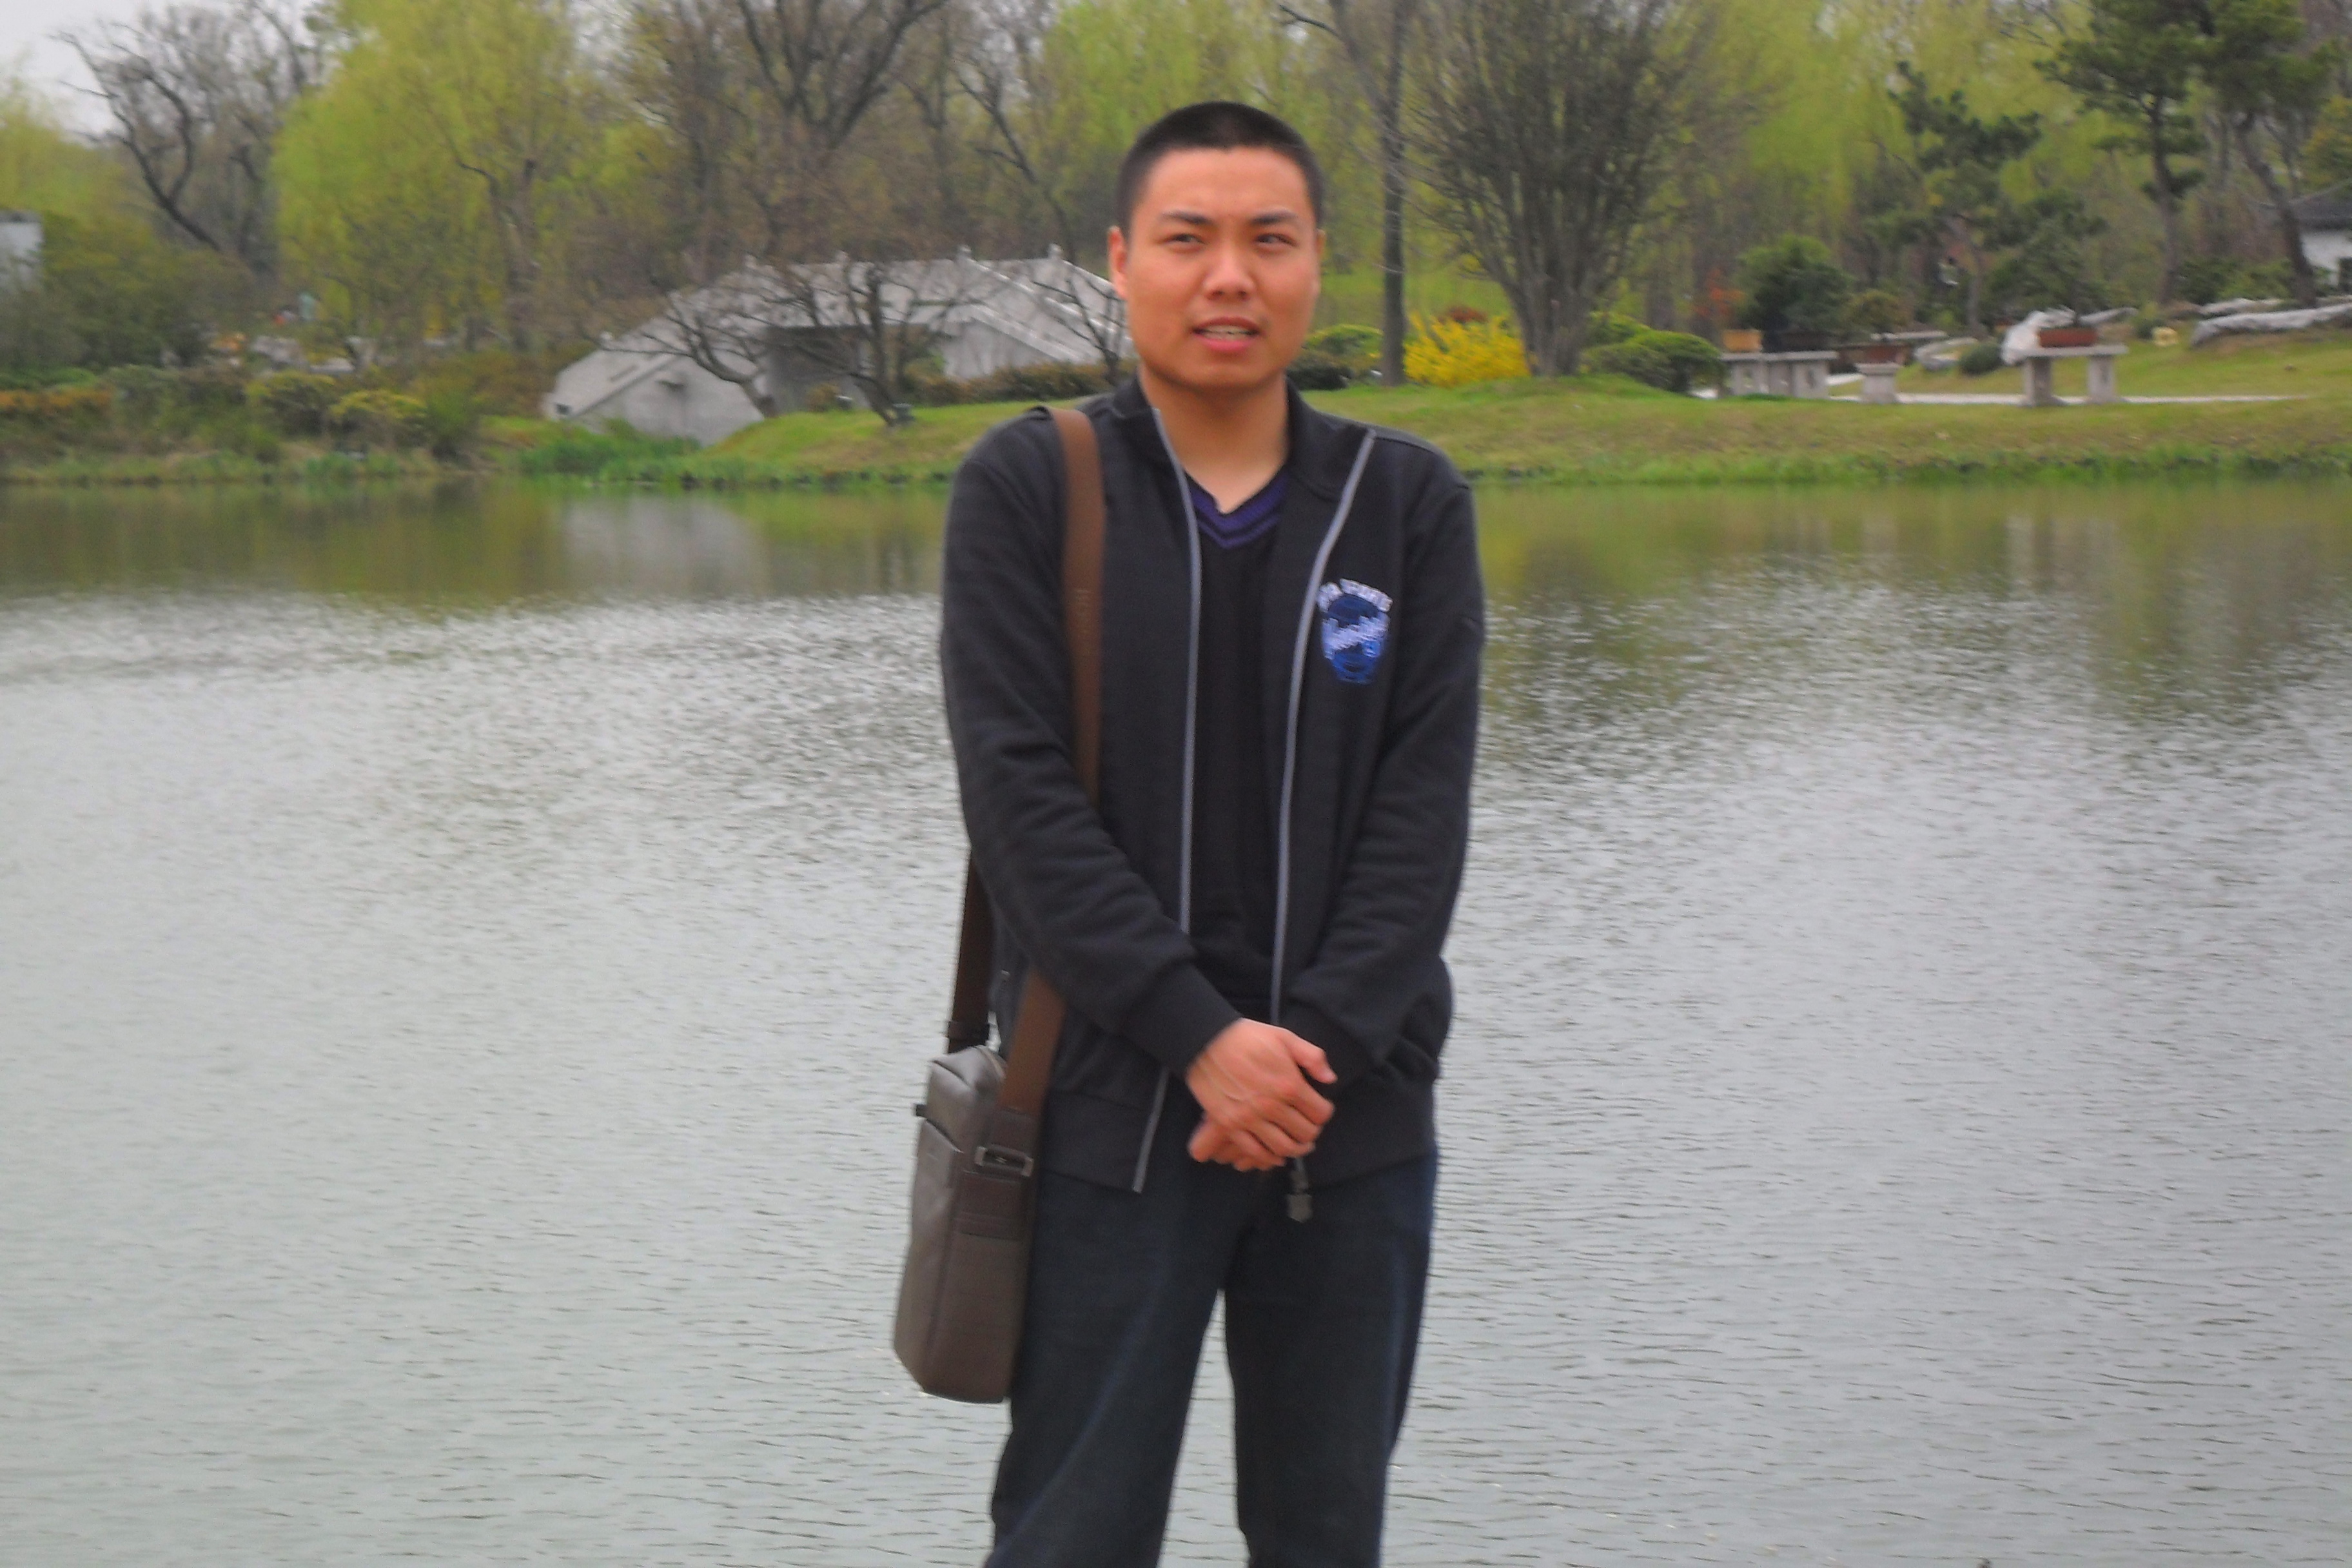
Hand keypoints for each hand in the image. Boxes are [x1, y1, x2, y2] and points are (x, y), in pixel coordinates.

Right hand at [1185, 1019, 1335, 1169]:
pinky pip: (1254, 1151)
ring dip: (1295, 1149)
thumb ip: (1312, 1057)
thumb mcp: (1284, 1037)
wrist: (1205, 1040)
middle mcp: (1272, 1106)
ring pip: (1283, 1147)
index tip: (1320, 1109)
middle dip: (1312, 1132)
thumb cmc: (1247, 1036)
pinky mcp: (1230, 1125)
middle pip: (1305, 1133)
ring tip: (1298, 1145)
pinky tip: (1275, 1155)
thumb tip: (1330, 1079)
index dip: (1324, 1112)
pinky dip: (1268, 1158)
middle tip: (1309, 1127)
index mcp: (1289, 1084)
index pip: (1320, 1112)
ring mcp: (1250, 1118)